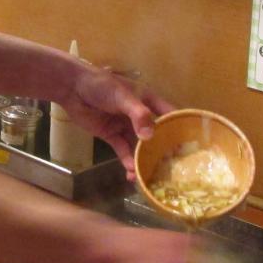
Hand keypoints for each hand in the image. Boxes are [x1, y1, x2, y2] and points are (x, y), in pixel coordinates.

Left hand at [61, 63, 174, 180]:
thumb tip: (150, 137)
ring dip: (143, 160)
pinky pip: (122, 150)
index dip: (179, 129)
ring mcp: (125, 126)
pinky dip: (127, 161)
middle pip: (155, 135)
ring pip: (138, 146)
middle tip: (172, 169)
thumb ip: (138, 115)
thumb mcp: (122, 97)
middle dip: (162, 151)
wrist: (72, 88)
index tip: (190, 146)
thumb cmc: (101, 85)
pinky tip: (131, 172)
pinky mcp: (111, 135)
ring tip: (148, 176)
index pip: (169, 115)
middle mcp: (140, 115)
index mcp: (147, 100)